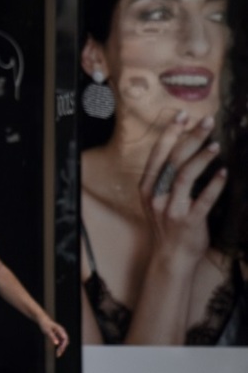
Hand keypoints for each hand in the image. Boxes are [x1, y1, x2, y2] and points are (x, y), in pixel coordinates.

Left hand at [39, 316, 68, 356]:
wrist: (42, 320)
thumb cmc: (45, 325)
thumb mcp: (47, 331)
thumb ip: (52, 337)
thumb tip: (56, 344)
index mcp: (61, 330)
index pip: (65, 339)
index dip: (63, 346)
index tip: (59, 351)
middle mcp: (62, 332)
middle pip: (65, 342)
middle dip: (62, 348)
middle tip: (58, 355)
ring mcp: (61, 333)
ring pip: (63, 343)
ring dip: (61, 348)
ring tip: (58, 355)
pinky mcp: (58, 335)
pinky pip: (61, 342)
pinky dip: (60, 347)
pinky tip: (57, 351)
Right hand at [139, 114, 225, 261]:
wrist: (171, 257)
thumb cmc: (168, 225)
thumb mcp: (158, 199)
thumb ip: (165, 177)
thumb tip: (183, 149)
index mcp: (148, 187)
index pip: (158, 154)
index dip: (170, 133)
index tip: (183, 116)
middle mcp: (157, 195)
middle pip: (173, 160)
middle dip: (190, 138)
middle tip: (206, 122)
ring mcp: (171, 208)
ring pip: (185, 176)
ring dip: (201, 158)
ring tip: (216, 144)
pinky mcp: (189, 221)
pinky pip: (203, 200)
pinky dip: (214, 186)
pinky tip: (224, 173)